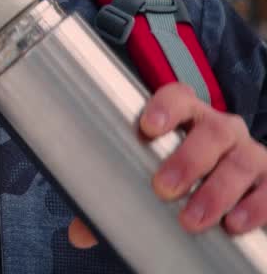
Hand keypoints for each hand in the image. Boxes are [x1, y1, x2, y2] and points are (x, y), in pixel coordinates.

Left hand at [69, 82, 266, 248]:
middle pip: (212, 132)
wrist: (231, 190)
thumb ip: (116, 199)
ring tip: (194, 219)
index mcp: (188, 117)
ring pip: (240, 162)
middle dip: (188, 159)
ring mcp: (250, 154)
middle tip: (163, 188)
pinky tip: (235, 224)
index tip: (147, 126)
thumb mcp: (151, 178)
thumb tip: (79, 233)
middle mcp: (222, 129)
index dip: (165, 107)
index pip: (179, 96)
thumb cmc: (181, 176)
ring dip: (216, 191)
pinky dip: (255, 207)